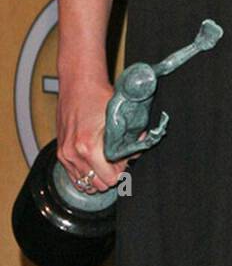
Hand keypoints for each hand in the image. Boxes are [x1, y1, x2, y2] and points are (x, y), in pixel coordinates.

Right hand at [55, 72, 129, 193]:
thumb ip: (128, 138)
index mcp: (88, 147)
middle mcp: (73, 154)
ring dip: (98, 174)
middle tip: (118, 160)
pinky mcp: (60, 152)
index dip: (121, 170)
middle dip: (111, 174)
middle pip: (98, 184)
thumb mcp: (119, 116)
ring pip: (86, 182)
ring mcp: (65, 154)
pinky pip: (74, 176)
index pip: (109, 178)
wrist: (78, 82)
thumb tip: (136, 151)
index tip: (125, 160)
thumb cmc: (98, 95)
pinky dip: (86, 173)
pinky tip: (95, 163)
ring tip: (106, 160)